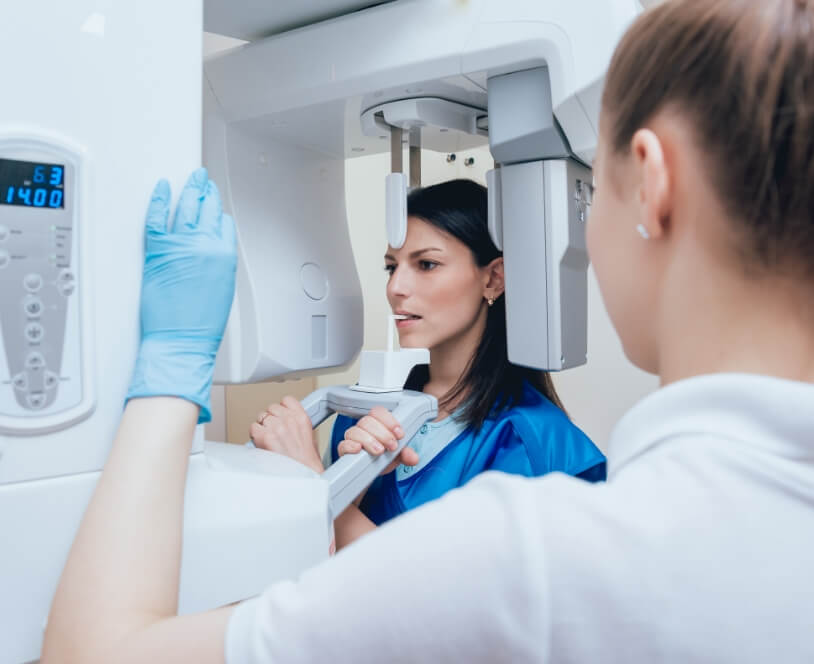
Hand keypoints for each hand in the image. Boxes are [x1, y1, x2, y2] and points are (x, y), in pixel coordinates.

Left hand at [126, 168, 236, 423]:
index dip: (218, 213)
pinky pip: (156, 217)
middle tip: (203, 180)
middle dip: (206, 191)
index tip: (215, 206)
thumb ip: (218, 263)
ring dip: (190, 189)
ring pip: (186, 206)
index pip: (224, 223)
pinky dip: (159, 199)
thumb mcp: (223, 289)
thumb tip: (210, 250)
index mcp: (224, 255)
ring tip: (192, 178)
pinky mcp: (157, 250)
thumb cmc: (201, 324)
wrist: (181, 340)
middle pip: (206, 209)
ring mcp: (180, 245)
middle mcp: (205, 245)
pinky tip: (162, 188)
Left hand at [250, 396, 323, 473]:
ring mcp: (276, 427)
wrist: (304, 474)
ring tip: (269, 439)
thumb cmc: (306, 461)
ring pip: (262, 417)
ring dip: (263, 427)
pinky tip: (262, 443)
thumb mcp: (309, 435)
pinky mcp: (265, 437)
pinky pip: (253, 428)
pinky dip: (255, 435)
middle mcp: (289, 419)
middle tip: (275, 431)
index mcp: (302, 417)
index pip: (286, 400)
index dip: (282, 408)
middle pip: (272, 408)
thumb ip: (296, 423)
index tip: (281, 415)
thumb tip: (285, 420)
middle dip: (272, 419)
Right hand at [337, 406, 418, 474]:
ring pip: (356, 431)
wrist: (371, 475)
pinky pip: (343, 444)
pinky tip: (359, 449)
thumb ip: (405, 454)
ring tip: (379, 451)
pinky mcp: (344, 451)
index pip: (378, 412)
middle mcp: (363, 429)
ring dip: (369, 440)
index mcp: (376, 424)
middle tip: (392, 446)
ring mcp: (352, 439)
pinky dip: (351, 446)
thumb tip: (413, 458)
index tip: (399, 434)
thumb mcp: (397, 456)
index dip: (389, 420)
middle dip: (383, 433)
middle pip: (368, 421)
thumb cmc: (382, 460)